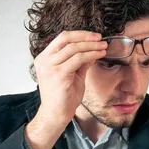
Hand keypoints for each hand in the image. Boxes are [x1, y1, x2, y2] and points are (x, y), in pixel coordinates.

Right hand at [24, 31, 106, 148]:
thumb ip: (80, 62)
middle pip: (66, 39)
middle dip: (85, 36)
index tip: (94, 36)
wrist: (56, 114)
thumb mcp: (73, 75)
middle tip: (100, 38)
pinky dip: (91, 54)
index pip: (61, 38)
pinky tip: (99, 55)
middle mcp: (44, 60)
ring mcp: (50, 67)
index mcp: (44, 58)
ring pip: (74, 48)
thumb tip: (92, 49)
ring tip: (103, 47)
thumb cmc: (63, 97)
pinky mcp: (59, 75)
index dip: (79, 34)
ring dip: (91, 45)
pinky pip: (78, 59)